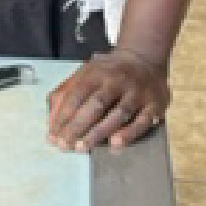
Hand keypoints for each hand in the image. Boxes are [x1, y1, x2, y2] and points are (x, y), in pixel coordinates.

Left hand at [46, 49, 169, 153]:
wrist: (144, 57)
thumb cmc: (107, 71)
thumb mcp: (84, 73)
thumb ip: (65, 94)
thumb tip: (51, 122)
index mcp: (96, 73)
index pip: (76, 95)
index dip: (63, 117)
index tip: (53, 136)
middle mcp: (117, 81)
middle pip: (96, 105)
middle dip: (78, 126)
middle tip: (65, 145)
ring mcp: (137, 92)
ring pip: (118, 114)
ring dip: (99, 132)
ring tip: (84, 147)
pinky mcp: (154, 104)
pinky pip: (142, 121)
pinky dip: (129, 133)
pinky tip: (115, 144)